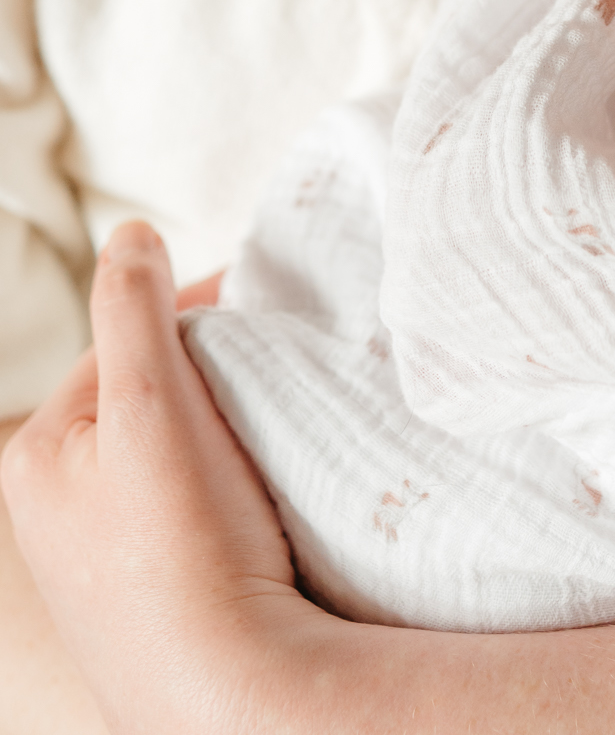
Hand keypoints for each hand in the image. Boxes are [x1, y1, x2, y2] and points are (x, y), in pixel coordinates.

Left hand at [1, 222, 298, 734]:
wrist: (231, 694)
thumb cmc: (185, 548)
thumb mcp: (152, 403)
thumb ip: (135, 306)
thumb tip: (129, 233)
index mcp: (35, 455)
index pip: (124, 344)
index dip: (194, 315)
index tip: (262, 301)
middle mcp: (50, 511)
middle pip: (145, 397)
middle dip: (207, 374)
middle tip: (274, 363)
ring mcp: (97, 560)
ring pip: (169, 451)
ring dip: (220, 427)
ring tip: (271, 425)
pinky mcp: (146, 595)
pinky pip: (185, 507)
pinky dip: (223, 484)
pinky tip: (259, 492)